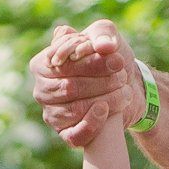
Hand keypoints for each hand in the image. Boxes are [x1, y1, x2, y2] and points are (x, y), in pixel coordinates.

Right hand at [30, 20, 141, 149]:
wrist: (126, 86)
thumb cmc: (109, 57)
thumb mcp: (107, 38)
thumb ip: (103, 34)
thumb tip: (103, 46)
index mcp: (42, 64)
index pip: (64, 65)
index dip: (90, 63)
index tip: (117, 60)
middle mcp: (42, 90)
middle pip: (69, 87)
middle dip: (100, 82)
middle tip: (122, 76)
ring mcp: (51, 114)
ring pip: (75, 109)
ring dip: (104, 100)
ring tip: (124, 91)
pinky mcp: (65, 133)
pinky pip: (75, 134)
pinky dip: (92, 124)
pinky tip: (105, 111)